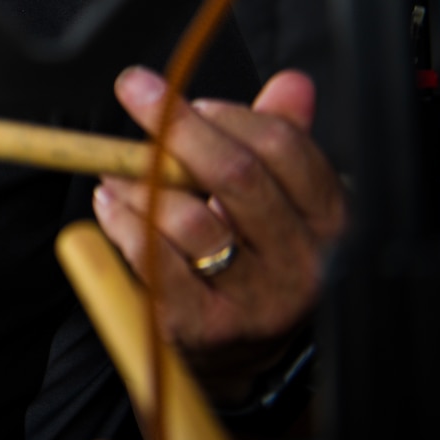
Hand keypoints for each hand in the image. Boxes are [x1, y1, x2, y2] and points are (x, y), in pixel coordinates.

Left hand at [93, 67, 343, 394]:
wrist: (240, 354)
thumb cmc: (254, 260)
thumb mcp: (279, 201)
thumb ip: (282, 141)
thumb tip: (292, 84)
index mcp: (328, 222)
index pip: (283, 148)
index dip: (227, 112)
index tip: (184, 98)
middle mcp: (300, 263)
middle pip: (236, 175)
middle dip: (177, 126)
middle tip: (137, 94)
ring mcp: (255, 300)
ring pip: (189, 219)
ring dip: (140, 181)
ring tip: (116, 172)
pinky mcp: (204, 327)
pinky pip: (152, 259)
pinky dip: (121, 222)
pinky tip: (111, 206)